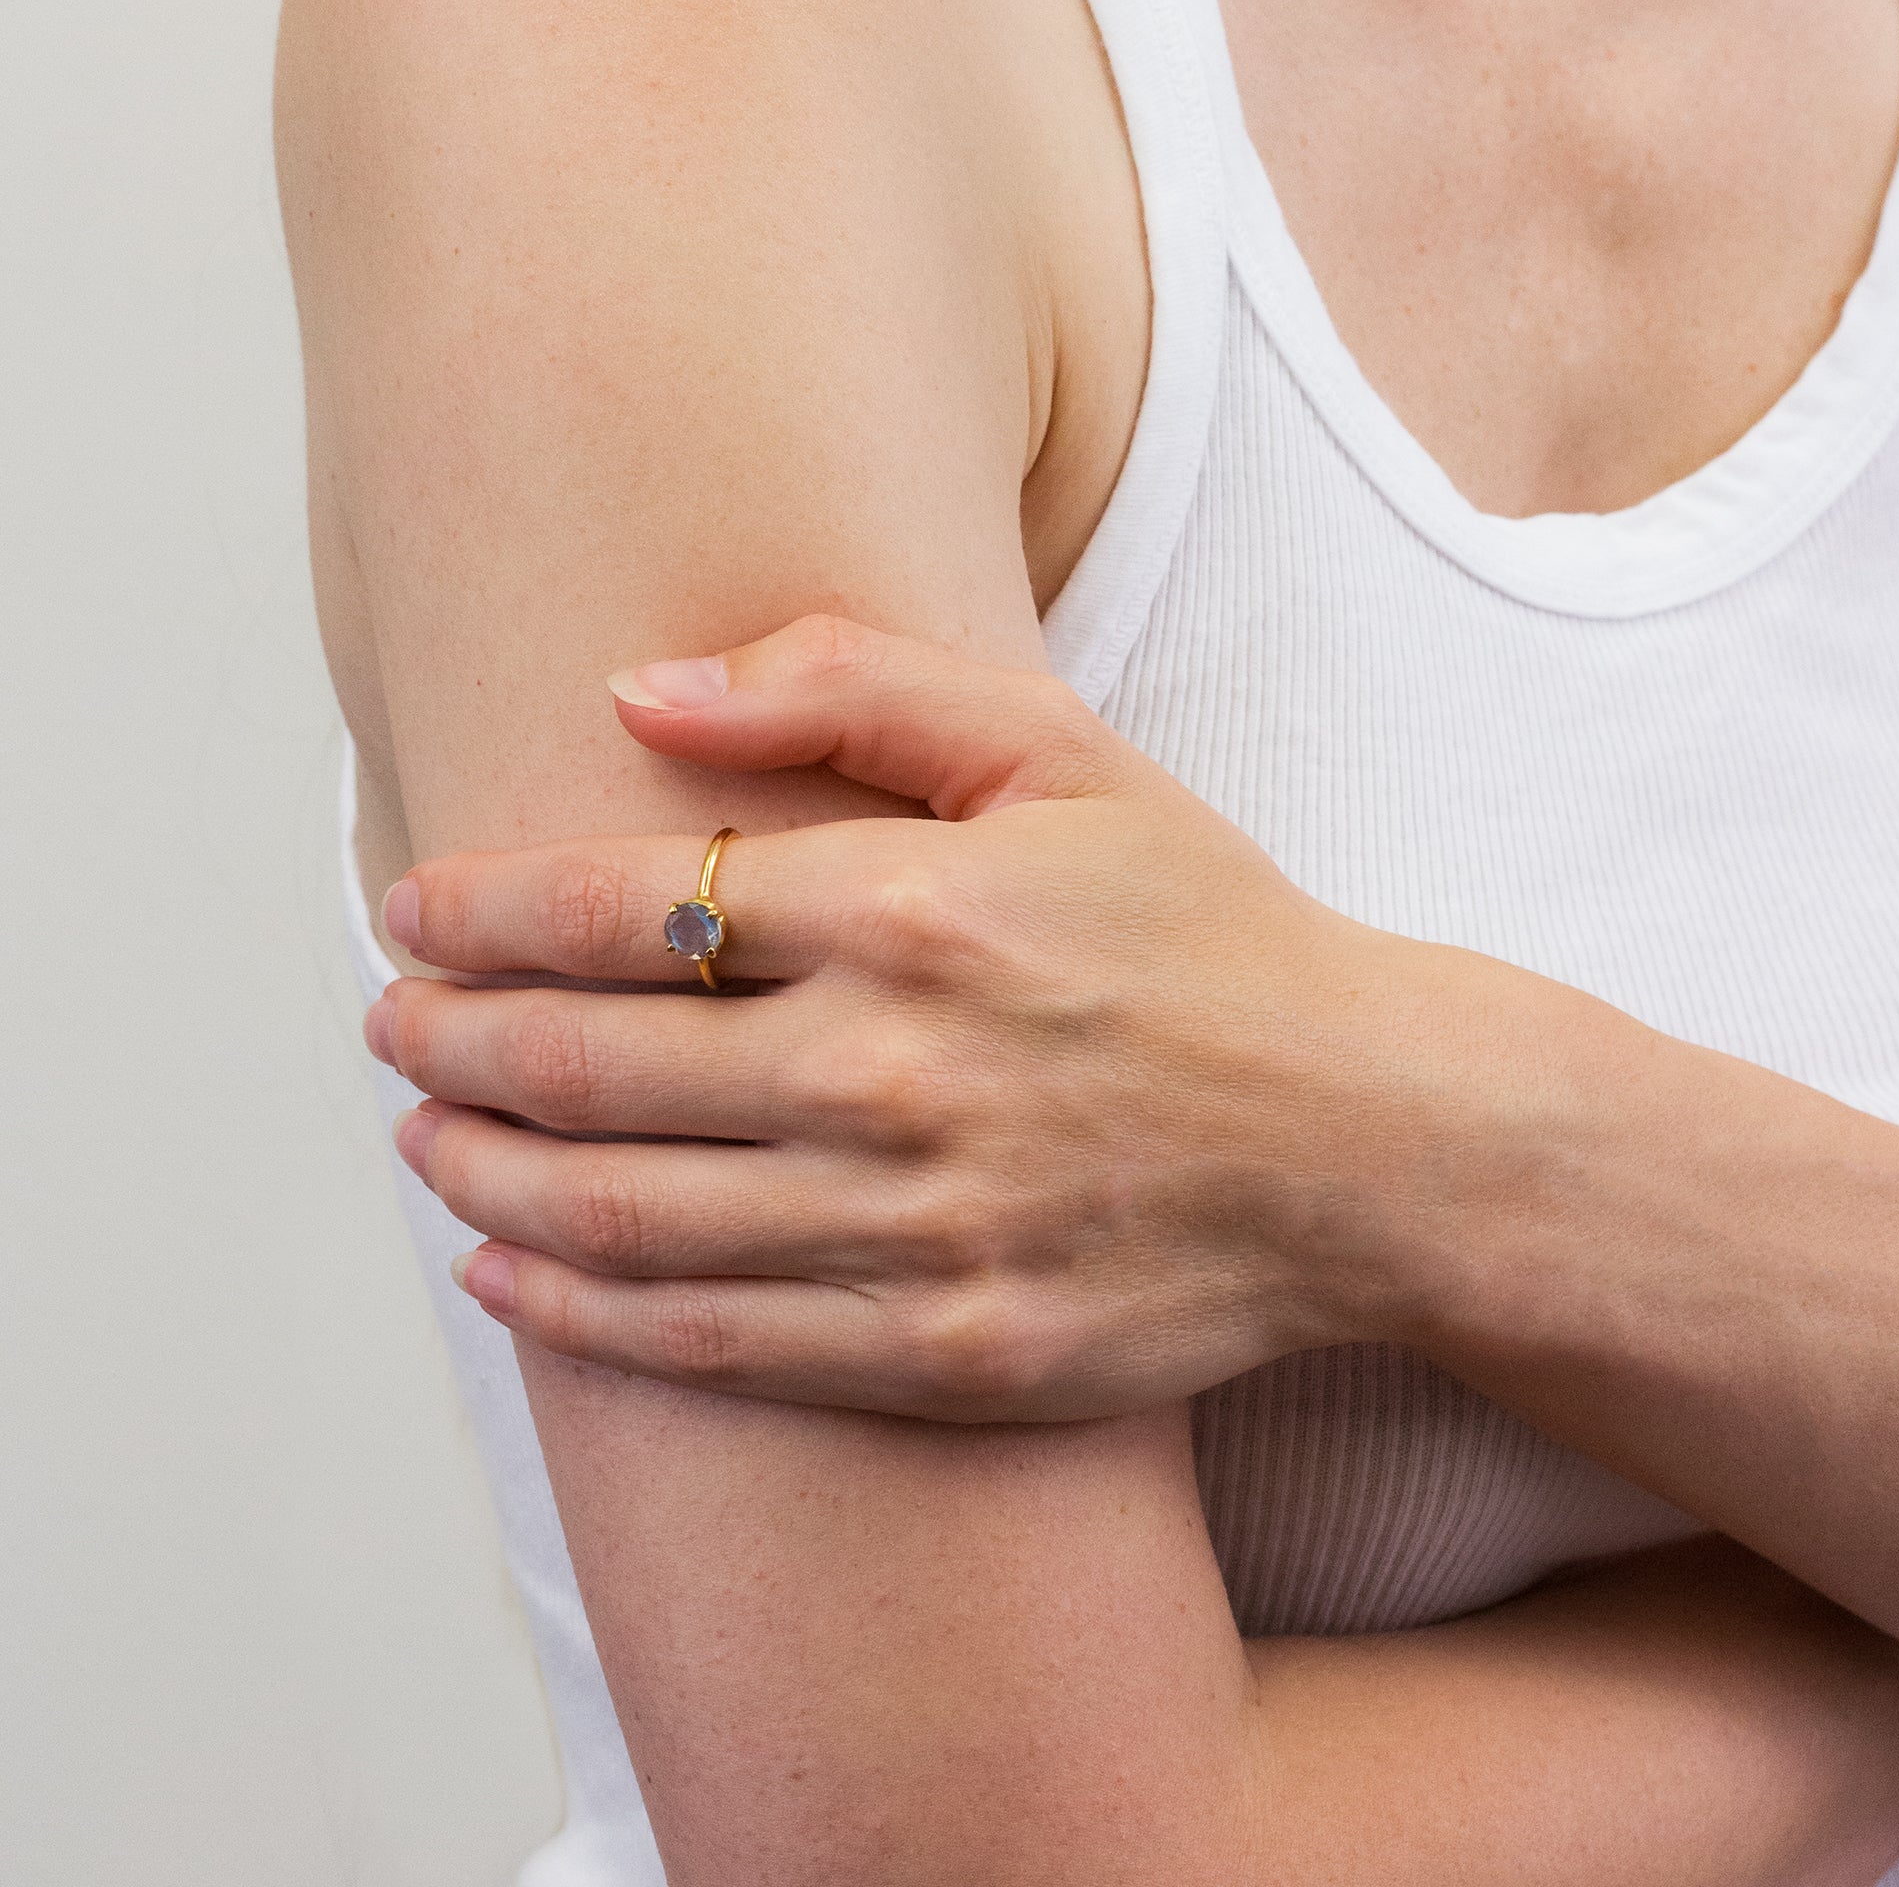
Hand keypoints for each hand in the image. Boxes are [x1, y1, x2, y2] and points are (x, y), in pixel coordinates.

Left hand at [366, 615, 1544, 1417]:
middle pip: (588, 1064)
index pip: (623, 906)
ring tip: (422, 1135)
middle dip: (448, 1039)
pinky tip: (503, 1272)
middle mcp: (898, 1073)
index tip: (411, 910)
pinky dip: (577, 1309)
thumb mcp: (1064, 754)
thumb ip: (853, 684)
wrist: (1368, 1144)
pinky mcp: (945, 1353)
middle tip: (391, 1024)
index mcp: (916, 909)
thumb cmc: (1209, 934)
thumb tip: (641, 686)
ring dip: (483, 1170)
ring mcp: (919, 1229)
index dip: (482, 909)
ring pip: (621, 1212)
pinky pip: (711, 1339)